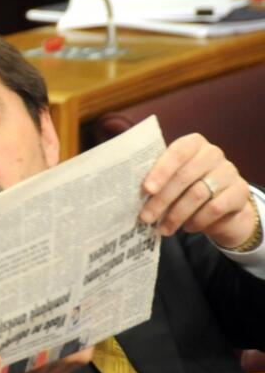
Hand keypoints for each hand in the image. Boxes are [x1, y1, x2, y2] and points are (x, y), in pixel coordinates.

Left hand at [140, 133, 255, 248]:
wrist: (223, 201)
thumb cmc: (187, 185)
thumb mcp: (173, 177)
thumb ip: (157, 179)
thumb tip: (132, 194)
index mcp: (193, 143)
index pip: (177, 152)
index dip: (161, 171)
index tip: (146, 190)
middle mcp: (213, 154)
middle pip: (184, 177)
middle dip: (162, 200)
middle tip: (146, 217)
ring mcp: (229, 171)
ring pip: (197, 195)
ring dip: (176, 215)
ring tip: (163, 229)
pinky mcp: (240, 191)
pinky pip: (215, 208)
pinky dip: (198, 220)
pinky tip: (187, 227)